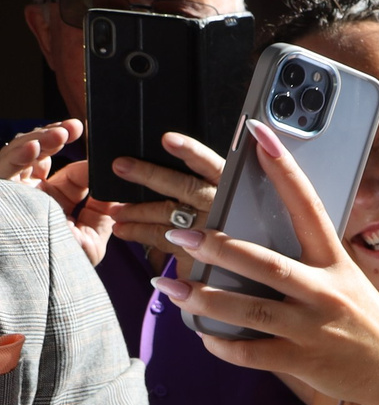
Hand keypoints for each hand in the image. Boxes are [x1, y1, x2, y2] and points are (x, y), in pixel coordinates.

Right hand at [4, 124, 114, 265]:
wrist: (31, 286)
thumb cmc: (59, 270)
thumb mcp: (89, 242)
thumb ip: (103, 214)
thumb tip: (118, 187)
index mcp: (54, 204)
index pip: (73, 175)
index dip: (87, 163)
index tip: (105, 151)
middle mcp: (31, 195)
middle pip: (44, 156)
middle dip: (59, 138)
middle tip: (76, 127)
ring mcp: (13, 192)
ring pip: (22, 154)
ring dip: (42, 140)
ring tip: (61, 133)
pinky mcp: (0, 191)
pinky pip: (4, 167)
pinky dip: (20, 155)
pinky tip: (38, 147)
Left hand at [101, 132, 224, 261]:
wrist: (238, 265)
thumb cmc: (223, 222)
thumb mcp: (225, 198)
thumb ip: (203, 179)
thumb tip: (167, 151)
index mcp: (230, 187)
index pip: (211, 165)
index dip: (191, 151)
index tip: (167, 139)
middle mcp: (222, 207)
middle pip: (186, 187)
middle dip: (150, 175)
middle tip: (121, 166)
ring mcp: (211, 231)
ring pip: (168, 213)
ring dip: (136, 210)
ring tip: (115, 209)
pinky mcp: (198, 253)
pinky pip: (161, 238)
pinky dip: (138, 232)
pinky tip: (123, 229)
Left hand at [153, 120, 378, 402]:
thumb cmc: (366, 319)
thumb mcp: (346, 280)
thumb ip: (306, 261)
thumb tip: (255, 238)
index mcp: (335, 263)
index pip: (309, 206)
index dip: (283, 168)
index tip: (259, 134)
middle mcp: (325, 292)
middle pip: (267, 265)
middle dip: (221, 249)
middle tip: (183, 235)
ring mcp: (313, 329)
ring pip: (250, 312)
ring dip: (205, 299)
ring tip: (169, 287)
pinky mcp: (303, 361)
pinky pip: (252, 353)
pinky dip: (222, 344)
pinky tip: (204, 334)